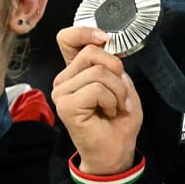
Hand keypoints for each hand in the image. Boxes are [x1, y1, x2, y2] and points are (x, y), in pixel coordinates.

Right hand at [52, 25, 142, 174]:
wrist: (116, 151)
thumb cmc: (118, 121)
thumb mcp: (123, 85)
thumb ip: (113, 65)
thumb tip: (109, 47)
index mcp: (76, 71)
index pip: (67, 39)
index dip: (85, 32)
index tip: (104, 39)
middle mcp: (64, 79)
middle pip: (92, 53)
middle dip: (117, 72)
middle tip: (120, 94)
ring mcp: (61, 92)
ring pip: (98, 72)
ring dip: (118, 91)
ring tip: (115, 106)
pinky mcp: (65, 105)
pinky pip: (97, 89)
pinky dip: (112, 100)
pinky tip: (108, 113)